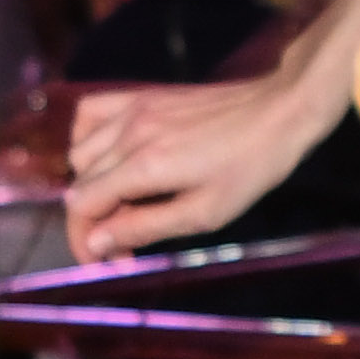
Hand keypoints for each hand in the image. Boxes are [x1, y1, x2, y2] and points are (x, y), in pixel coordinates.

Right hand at [67, 61, 340, 260]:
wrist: (280, 110)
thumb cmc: (251, 168)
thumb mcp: (204, 213)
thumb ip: (145, 227)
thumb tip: (95, 243)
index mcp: (144, 166)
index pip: (82, 207)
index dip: (85, 242)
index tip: (106, 262)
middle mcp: (128, 134)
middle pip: (79, 186)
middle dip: (93, 224)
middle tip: (126, 244)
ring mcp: (132, 110)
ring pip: (80, 154)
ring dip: (90, 186)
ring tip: (122, 204)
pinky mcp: (140, 96)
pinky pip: (90, 114)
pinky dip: (87, 140)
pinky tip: (109, 159)